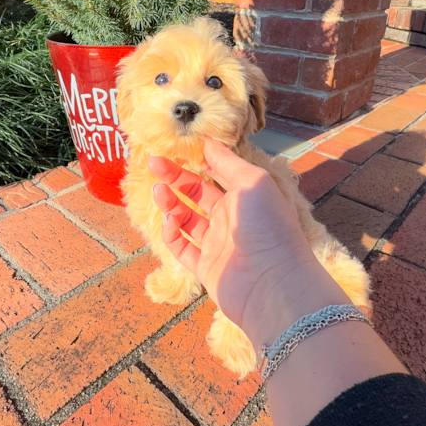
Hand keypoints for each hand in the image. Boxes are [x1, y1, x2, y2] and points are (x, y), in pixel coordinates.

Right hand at [148, 138, 342, 345]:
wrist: (273, 284)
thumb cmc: (268, 227)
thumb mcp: (252, 183)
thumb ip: (228, 162)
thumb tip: (208, 141)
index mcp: (244, 196)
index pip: (215, 173)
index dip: (195, 161)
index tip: (174, 148)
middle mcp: (231, 218)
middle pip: (196, 193)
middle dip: (175, 178)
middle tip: (153, 164)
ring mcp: (217, 244)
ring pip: (186, 219)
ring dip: (171, 204)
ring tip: (158, 191)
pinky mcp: (206, 268)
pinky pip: (183, 248)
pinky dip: (173, 234)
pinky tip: (171, 222)